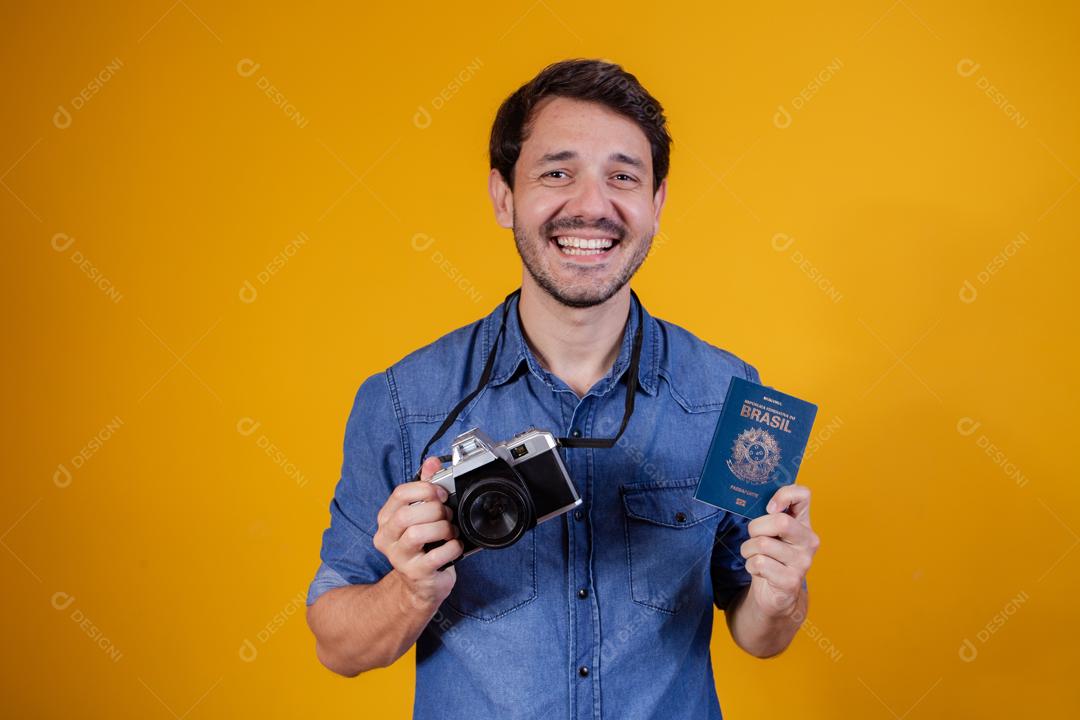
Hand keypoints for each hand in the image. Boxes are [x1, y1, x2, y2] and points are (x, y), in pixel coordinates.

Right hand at [373, 456, 461, 608]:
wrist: (421, 585)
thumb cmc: (423, 546)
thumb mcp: (421, 515)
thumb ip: (425, 487)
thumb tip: (432, 461)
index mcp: (386, 519)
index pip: (399, 494)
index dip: (425, 489)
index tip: (441, 494)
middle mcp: (387, 538)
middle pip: (407, 514)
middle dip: (435, 510)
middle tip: (447, 515)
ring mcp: (399, 558)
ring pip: (418, 534)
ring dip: (442, 528)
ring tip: (450, 532)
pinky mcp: (416, 573)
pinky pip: (436, 555)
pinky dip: (452, 547)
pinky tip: (453, 547)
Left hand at [739, 484, 818, 617]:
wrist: (775, 593)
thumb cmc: (770, 556)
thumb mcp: (771, 532)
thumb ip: (769, 515)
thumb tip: (753, 499)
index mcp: (804, 523)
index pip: (804, 494)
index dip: (783, 495)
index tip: (769, 508)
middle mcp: (809, 541)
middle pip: (780, 522)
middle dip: (756, 528)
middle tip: (754, 538)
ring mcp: (803, 562)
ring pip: (763, 544)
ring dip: (749, 550)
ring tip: (754, 556)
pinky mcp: (791, 581)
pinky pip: (759, 563)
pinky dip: (750, 565)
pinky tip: (759, 570)